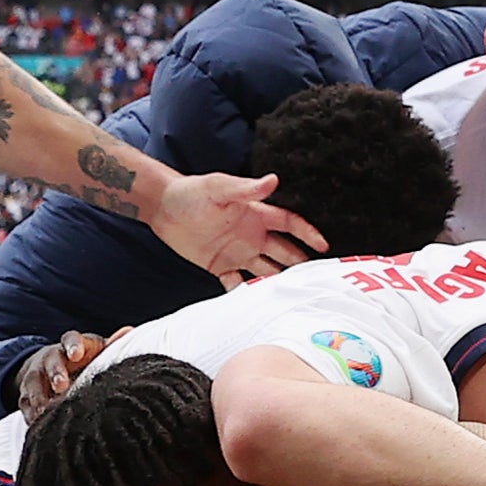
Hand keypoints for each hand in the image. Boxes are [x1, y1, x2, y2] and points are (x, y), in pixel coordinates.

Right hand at [17, 329, 109, 419]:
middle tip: (61, 386)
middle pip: (51, 361)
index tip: (76, 355)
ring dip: (38, 397)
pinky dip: (30, 414)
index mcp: (71, 344)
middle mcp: (51, 357)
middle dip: (55, 372)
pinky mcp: (26, 394)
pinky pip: (25, 404)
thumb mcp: (96, 350)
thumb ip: (111, 345)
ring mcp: (36, 375)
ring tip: (45, 412)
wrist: (53, 366)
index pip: (70, 339)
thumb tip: (130, 331)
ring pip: (34, 383)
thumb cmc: (83, 359)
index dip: (73, 346)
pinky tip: (38, 425)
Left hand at [152, 169, 324, 284]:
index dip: (307, 234)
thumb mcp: (218, 187)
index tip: (323, 245)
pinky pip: (238, 283)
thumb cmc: (190, 192)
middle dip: (300, 262)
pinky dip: (247, 293)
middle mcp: (251, 235)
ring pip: (266, 269)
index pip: (289, 224)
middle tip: (315, 277)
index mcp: (255, 214)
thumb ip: (246, 188)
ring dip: (278, 280)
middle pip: (284, 251)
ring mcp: (237, 252)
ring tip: (293, 295)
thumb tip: (273, 181)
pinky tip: (257, 304)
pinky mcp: (220, 266)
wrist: (162, 208)